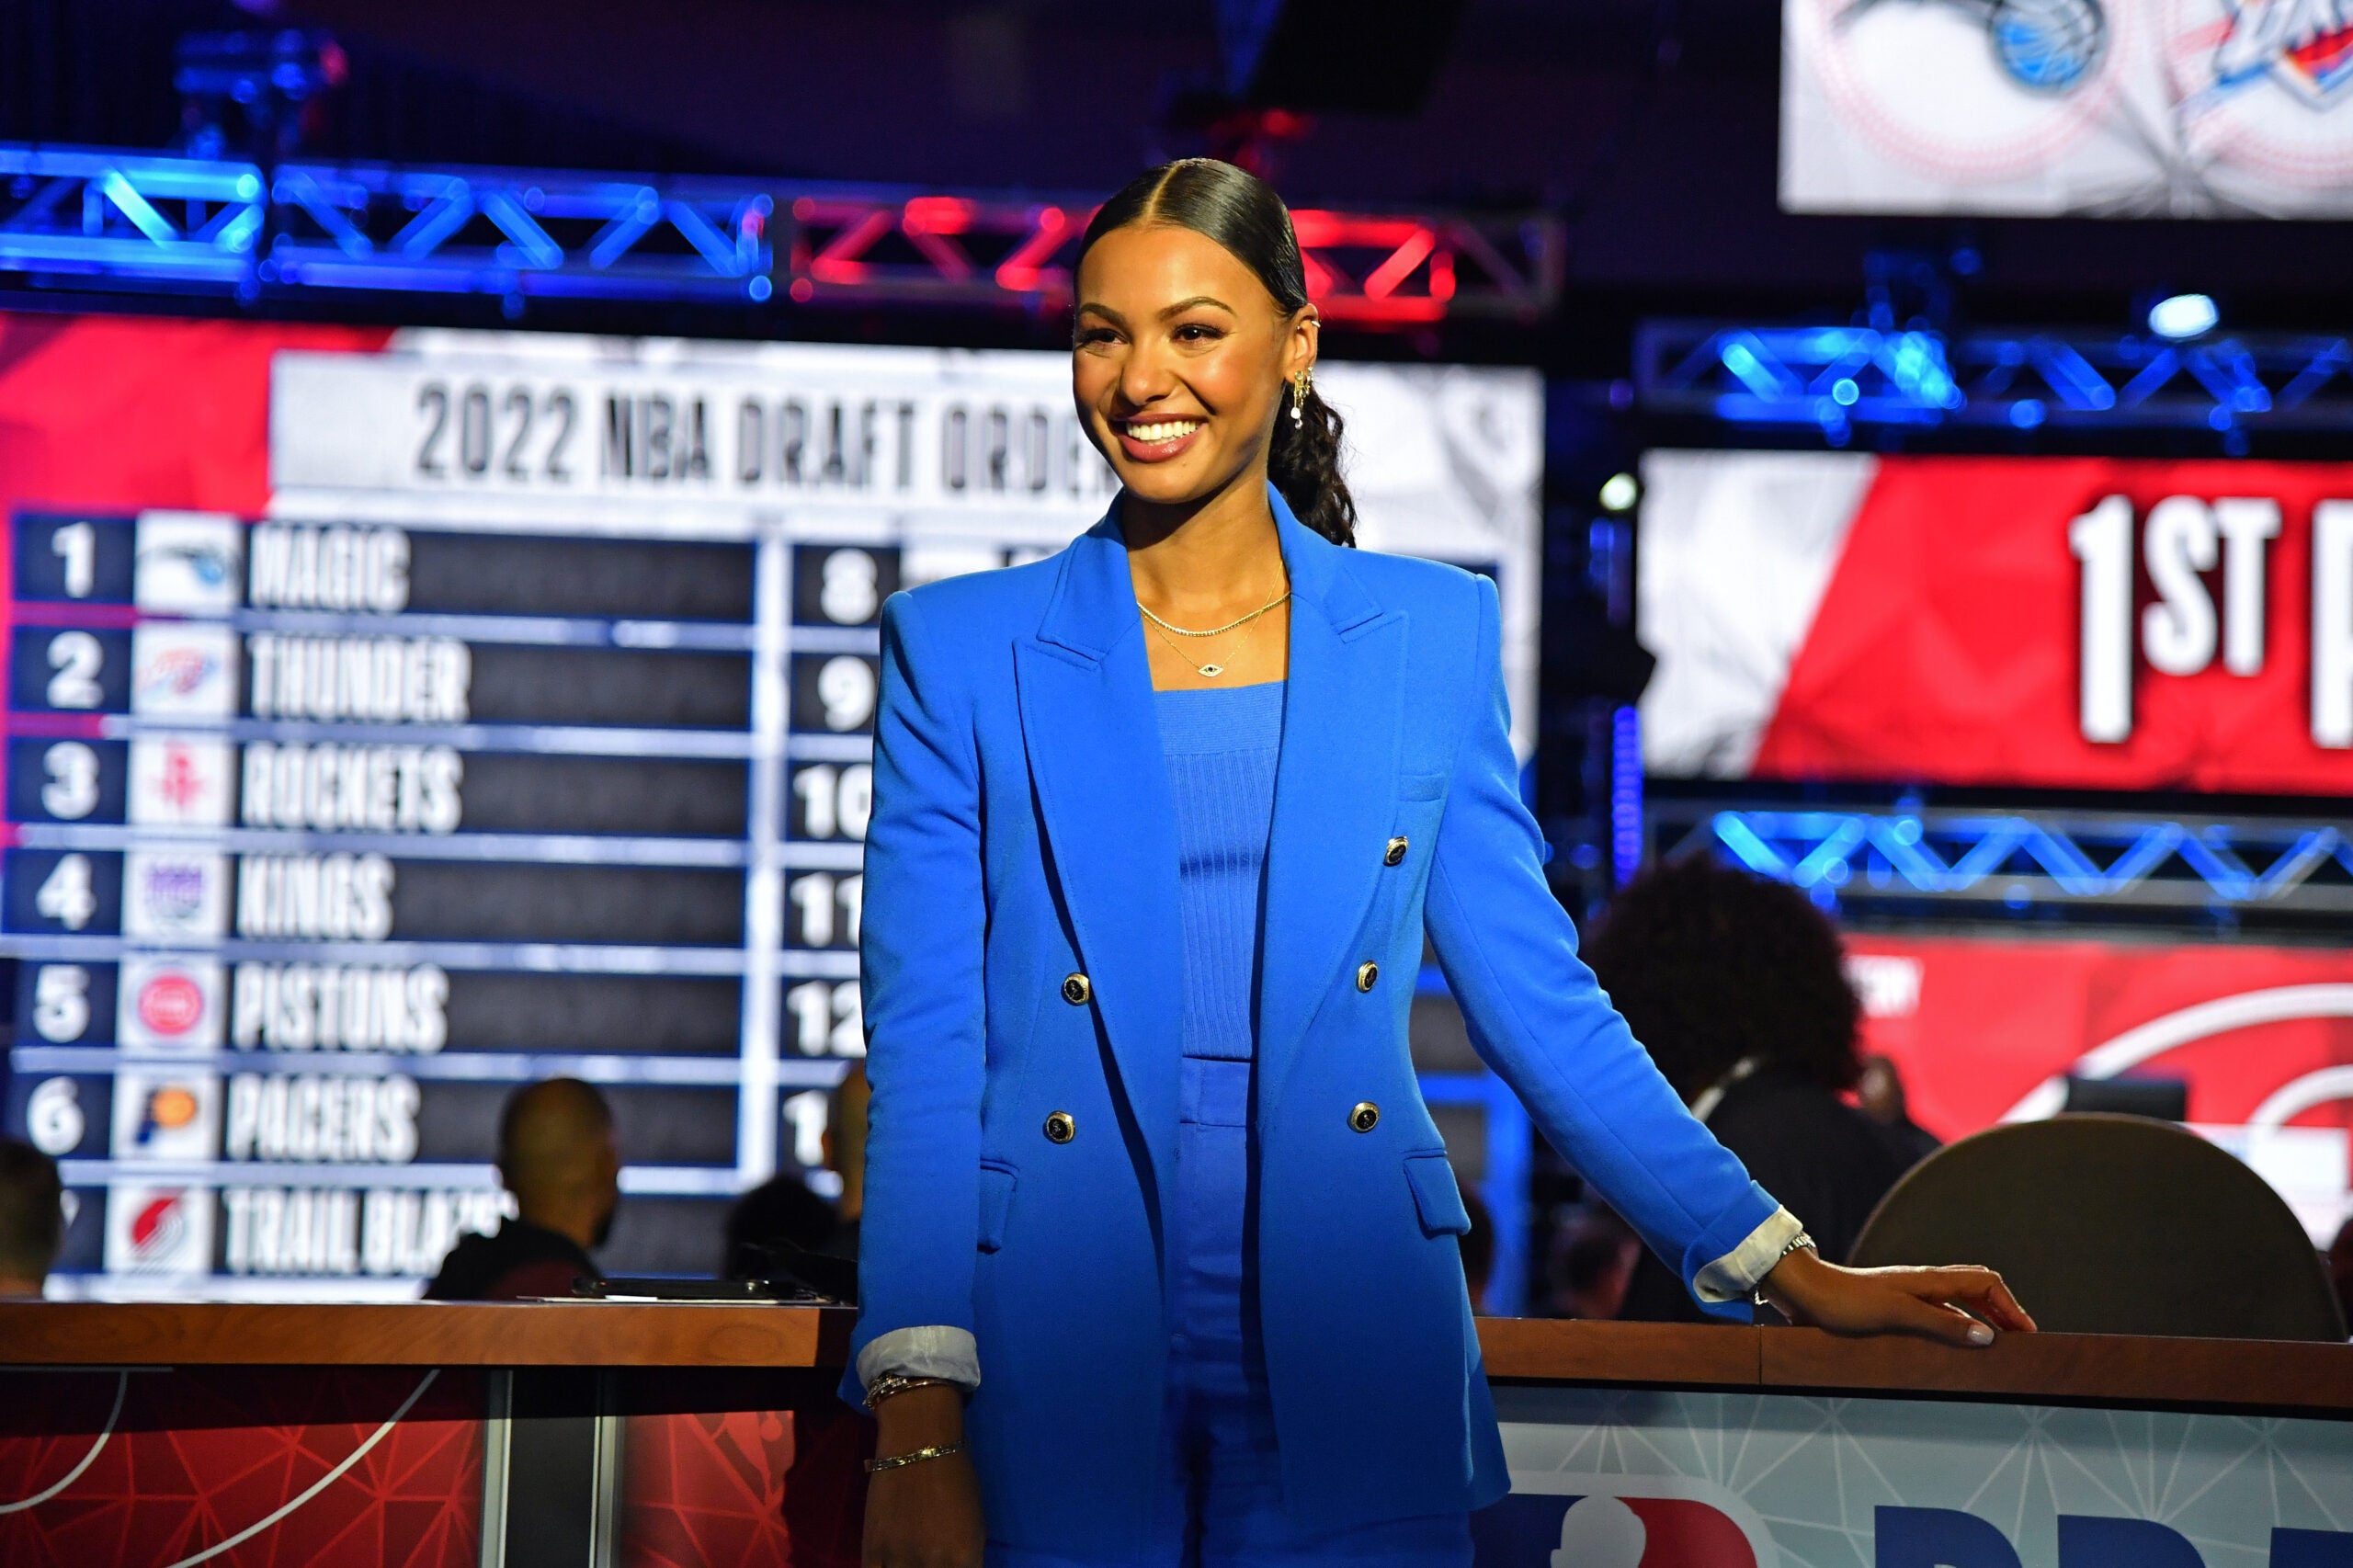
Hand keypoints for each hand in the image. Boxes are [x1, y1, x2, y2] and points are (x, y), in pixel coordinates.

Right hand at [863, 1384, 983, 1567]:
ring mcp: (901, 1559)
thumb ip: (966, 1558)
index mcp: (966, 1558)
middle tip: (928, 1560)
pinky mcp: (872, 1549)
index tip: (950, 1566)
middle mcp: (935, 1565)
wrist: (919, 1443)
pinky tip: (888, 1563)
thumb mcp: (976, 1524)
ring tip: (909, 1558)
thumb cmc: (956, 1477)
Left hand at [1757, 1246, 2036, 1346]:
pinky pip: (1936, 1316)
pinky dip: (1953, 1328)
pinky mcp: (1893, 1309)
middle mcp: (1923, 1284)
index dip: (2010, 1305)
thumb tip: (1988, 1335)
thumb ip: (1943, 1323)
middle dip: (2001, 1312)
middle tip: (2017, 1342)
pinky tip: (1951, 1349)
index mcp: (1930, 1280)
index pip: (1986, 1281)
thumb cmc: (1847, 1301)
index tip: (2026, 1333)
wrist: (1805, 1294)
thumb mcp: (1898, 1314)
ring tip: (1993, 1348)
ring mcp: (1908, 1296)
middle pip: (1976, 1290)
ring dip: (1979, 1321)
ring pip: (1956, 1304)